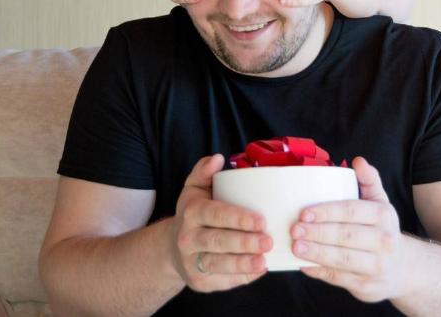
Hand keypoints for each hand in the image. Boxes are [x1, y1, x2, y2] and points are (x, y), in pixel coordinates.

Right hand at [168, 154, 271, 292]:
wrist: (172, 248)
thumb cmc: (194, 214)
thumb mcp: (194, 189)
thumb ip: (204, 172)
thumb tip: (217, 158)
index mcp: (191, 212)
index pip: (215, 214)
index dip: (238, 218)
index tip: (261, 220)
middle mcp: (188, 238)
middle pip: (218, 241)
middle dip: (244, 243)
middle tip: (268, 241)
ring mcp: (192, 262)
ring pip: (218, 264)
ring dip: (243, 264)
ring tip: (263, 260)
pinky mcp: (199, 282)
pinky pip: (222, 282)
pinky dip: (241, 278)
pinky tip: (258, 271)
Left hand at [291, 157, 406, 302]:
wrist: (404, 268)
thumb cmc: (382, 229)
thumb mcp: (380, 203)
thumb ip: (369, 180)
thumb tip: (358, 160)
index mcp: (383, 216)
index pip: (351, 211)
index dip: (327, 212)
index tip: (304, 212)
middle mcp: (383, 241)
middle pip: (346, 236)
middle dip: (318, 233)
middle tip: (294, 230)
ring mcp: (376, 266)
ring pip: (343, 260)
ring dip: (317, 254)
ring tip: (296, 247)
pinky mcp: (366, 286)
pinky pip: (339, 278)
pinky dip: (320, 272)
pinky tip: (303, 265)